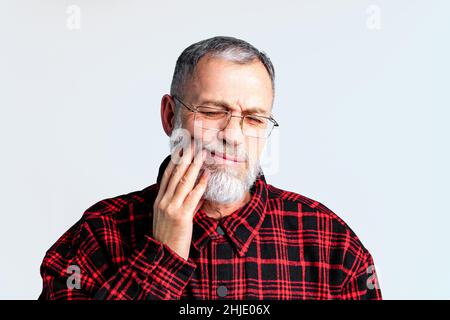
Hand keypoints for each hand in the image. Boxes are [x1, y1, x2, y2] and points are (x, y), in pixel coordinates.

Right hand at [152, 142, 209, 260]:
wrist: (165, 256)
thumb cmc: (169, 238)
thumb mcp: (171, 218)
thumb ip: (182, 204)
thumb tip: (196, 194)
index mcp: (159, 200)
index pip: (167, 175)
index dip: (175, 160)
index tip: (182, 148)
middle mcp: (163, 201)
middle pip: (175, 174)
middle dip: (185, 157)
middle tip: (193, 144)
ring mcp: (171, 208)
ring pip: (183, 182)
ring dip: (194, 166)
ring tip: (201, 154)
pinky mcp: (181, 216)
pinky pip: (192, 196)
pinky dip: (200, 184)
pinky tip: (206, 175)